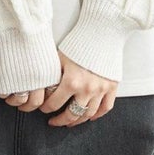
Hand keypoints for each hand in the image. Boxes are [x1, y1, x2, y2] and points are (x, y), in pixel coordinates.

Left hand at [0, 50, 117, 125]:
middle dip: (60, 120)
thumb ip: (52, 75)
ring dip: (77, 121)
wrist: (102, 32)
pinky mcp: (111, 87)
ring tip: (70, 122)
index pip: (54, 104)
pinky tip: (90, 117)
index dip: (46, 109)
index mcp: (71, 82)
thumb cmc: (80, 41)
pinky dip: (97, 115)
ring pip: (88, 114)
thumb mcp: (59, 57)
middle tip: (54, 122)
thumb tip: (42, 86)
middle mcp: (86, 89)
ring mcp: (101, 90)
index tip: (44, 109)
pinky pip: (105, 108)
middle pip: (71, 115)